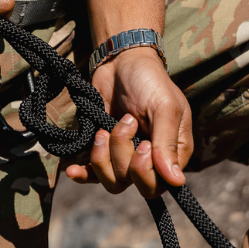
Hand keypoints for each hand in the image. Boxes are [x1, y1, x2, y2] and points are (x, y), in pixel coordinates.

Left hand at [65, 47, 192, 197]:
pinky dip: (83, 174)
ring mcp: (125, 157)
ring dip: (103, 157)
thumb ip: (167, 143)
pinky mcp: (104, 151)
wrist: (121, 63)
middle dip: (123, 158)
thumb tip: (176, 181)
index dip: (146, 172)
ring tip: (103, 130)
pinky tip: (72, 170)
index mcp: (173, 153)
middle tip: (125, 124)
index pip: (160, 184)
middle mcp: (150, 160)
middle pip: (135, 185)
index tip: (144, 144)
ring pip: (112, 181)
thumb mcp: (164, 108)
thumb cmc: (149, 82)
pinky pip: (93, 175)